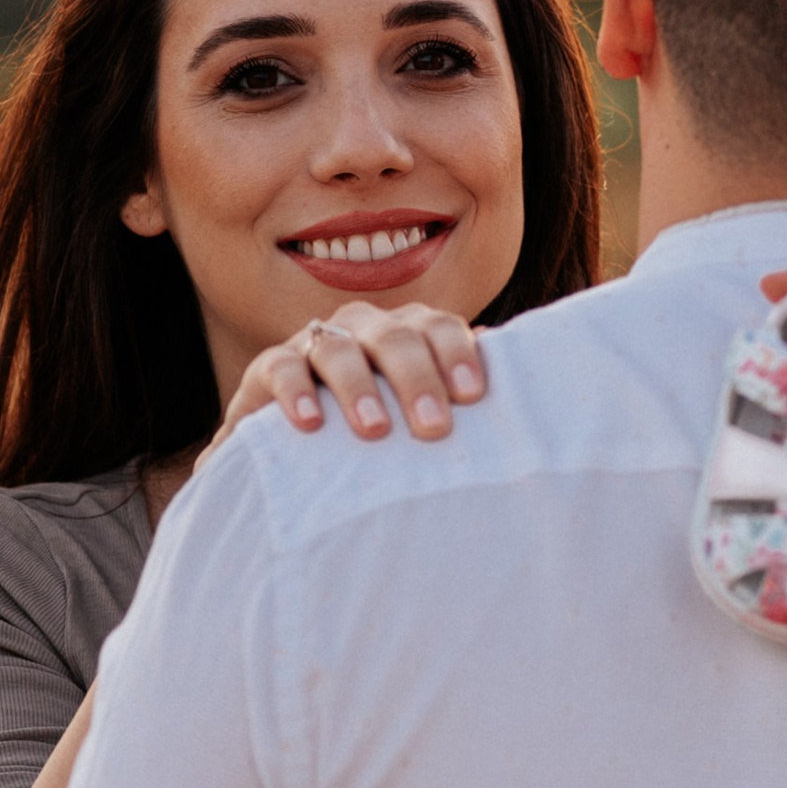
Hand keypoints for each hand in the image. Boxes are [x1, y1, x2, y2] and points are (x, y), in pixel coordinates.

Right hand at [210, 304, 489, 451]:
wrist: (298, 460)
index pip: (439, 327)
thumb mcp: (419, 419)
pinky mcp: (269, 369)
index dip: (457, 354)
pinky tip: (311, 423)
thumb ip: (457, 399)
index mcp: (408, 334)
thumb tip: (518, 388)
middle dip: (416, 378)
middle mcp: (365, 329)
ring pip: (339, 347)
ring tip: (375, 430)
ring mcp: (315, 344)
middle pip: (396, 336)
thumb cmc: (378, 435)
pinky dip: (296, 392)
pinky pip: (281, 368)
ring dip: (359, 387)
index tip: (473, 395)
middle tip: (433, 428)